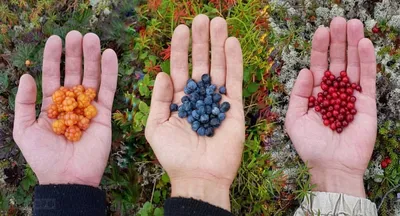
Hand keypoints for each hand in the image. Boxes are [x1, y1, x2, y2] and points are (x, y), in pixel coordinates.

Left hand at [13, 31, 117, 186]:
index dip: (53, 57)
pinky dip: (110, 72)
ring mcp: (89, 107)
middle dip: (74, 53)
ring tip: (92, 38)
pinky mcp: (105, 114)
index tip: (55, 39)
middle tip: (77, 34)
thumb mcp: (24, 129)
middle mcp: (72, 102)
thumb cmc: (43, 157)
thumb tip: (26, 76)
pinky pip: (108, 90)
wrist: (68, 177)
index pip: (52, 75)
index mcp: (52, 104)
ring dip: (92, 57)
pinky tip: (109, 55)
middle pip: (74, 72)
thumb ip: (24, 103)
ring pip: (92, 77)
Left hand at [145, 15, 243, 210]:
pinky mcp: (233, 108)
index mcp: (179, 100)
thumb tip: (162, 74)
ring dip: (218, 45)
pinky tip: (231, 43)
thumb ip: (159, 100)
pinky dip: (234, 62)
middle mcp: (198, 97)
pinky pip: (234, 81)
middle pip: (200, 63)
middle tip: (202, 18)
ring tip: (218, 22)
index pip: (179, 68)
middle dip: (200, 41)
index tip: (181, 28)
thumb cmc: (174, 156)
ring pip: (218, 67)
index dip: (179, 49)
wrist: (199, 177)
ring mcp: (217, 101)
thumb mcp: (156, 128)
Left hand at [285, 18, 376, 197]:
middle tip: (338, 20)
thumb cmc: (310, 146)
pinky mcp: (367, 103)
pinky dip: (366, 61)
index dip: (319, 49)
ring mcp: (351, 96)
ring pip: (353, 65)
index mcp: (316, 95)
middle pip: (337, 61)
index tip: (320, 30)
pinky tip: (363, 44)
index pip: (318, 66)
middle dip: (337, 41)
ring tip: (352, 23)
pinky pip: (367, 79)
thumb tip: (306, 70)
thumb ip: (298, 94)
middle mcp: (334, 92)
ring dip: (352, 44)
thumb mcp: (295, 119)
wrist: (331, 166)